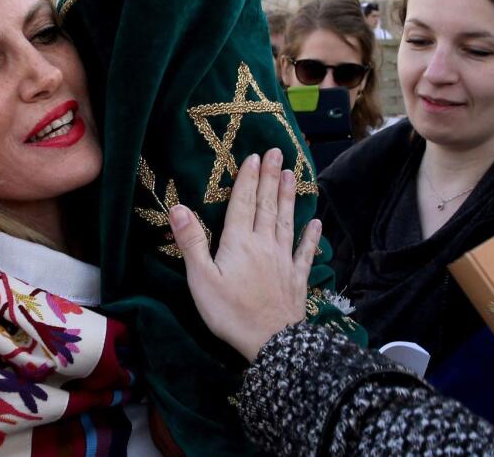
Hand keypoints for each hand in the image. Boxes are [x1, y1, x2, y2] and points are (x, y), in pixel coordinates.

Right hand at [169, 148, 320, 361]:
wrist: (272, 342)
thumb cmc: (230, 311)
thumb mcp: (201, 278)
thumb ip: (191, 241)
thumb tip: (177, 207)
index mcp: (239, 242)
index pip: (242, 203)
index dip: (247, 179)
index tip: (253, 157)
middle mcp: (264, 243)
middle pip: (266, 205)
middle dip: (270, 177)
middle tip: (276, 152)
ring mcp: (283, 259)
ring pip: (286, 221)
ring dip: (288, 196)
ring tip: (292, 174)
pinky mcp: (297, 277)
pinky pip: (305, 251)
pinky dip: (310, 235)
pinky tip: (315, 222)